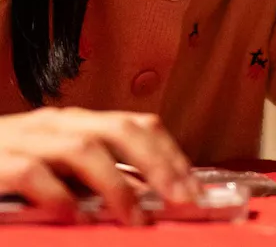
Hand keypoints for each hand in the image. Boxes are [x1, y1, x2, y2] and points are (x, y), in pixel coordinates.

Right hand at [0, 107, 198, 224]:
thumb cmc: (5, 172)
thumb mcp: (58, 170)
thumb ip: (97, 178)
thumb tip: (149, 197)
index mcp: (75, 123)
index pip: (137, 125)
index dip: (170, 154)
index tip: (192, 188)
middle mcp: (54, 123)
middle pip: (121, 129)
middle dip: (158, 164)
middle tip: (180, 199)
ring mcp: (22, 138)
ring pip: (83, 147)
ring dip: (116, 184)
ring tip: (134, 217)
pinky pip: (31, 171)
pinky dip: (57, 194)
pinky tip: (74, 217)